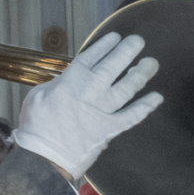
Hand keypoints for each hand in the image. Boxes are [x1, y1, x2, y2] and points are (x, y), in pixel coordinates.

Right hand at [13, 32, 162, 178]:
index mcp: (71, 80)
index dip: (105, 45)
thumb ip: (56, 85)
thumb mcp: (38, 96)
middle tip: (138, 41)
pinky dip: (146, 107)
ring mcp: (103, 110)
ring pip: (127, 88)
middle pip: (113, 66)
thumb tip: (65, 81)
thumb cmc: (36, 127)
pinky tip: (157, 98)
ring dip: (141, 74)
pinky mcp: (110, 129)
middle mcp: (91, 91)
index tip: (115, 37)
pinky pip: (132, 116)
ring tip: (151, 63)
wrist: (45, 157)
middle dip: (127, 51)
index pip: (91, 56)